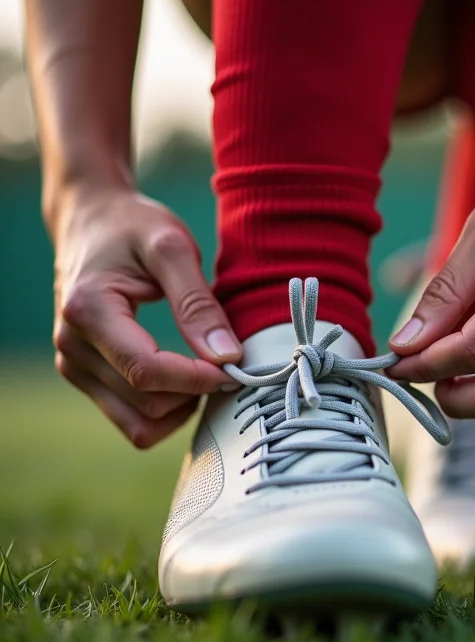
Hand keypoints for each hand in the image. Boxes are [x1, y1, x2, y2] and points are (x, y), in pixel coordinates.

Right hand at [51, 186, 240, 447]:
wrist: (90, 219)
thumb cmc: (133, 226)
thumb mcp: (172, 248)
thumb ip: (198, 303)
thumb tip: (227, 357)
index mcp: (88, 311)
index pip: (146, 370)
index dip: (196, 379)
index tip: (235, 367)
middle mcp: (71, 346)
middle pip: (143, 402)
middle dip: (194, 393)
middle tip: (228, 365)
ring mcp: (73, 365)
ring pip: (137, 423)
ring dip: (181, 408)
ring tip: (207, 371)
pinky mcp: (84, 375)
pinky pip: (130, 418)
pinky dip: (165, 409)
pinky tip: (186, 379)